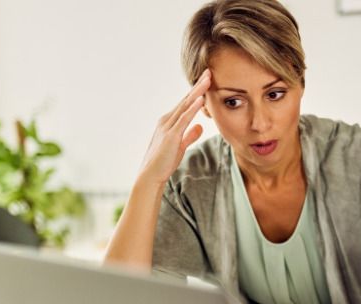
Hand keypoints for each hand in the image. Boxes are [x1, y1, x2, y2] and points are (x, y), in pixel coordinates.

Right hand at [138, 69, 210, 185]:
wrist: (151, 175)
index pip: (186, 103)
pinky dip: (192, 108)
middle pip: (186, 99)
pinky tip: (200, 99)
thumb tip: (200, 127)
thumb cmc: (164, 162)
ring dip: (197, 92)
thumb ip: (190, 135)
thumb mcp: (180, 145)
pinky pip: (183, 119)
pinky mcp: (171, 136)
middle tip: (209, 71)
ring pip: (185, 106)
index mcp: (170, 122)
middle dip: (198, 85)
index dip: (197, 91)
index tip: (207, 79)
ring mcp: (168, 127)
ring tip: (207, 79)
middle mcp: (167, 120)